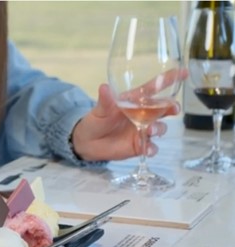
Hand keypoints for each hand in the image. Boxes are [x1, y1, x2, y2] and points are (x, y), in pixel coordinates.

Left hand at [72, 69, 186, 160]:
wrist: (88, 142)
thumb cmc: (96, 120)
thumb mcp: (99, 110)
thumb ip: (105, 100)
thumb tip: (104, 87)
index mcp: (135, 100)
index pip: (154, 88)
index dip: (169, 79)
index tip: (184, 72)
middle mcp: (143, 114)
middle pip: (164, 108)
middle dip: (172, 107)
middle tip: (173, 109)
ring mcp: (143, 129)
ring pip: (160, 127)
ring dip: (159, 128)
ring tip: (150, 130)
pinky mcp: (140, 144)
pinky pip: (151, 147)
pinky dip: (151, 148)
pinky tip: (146, 148)